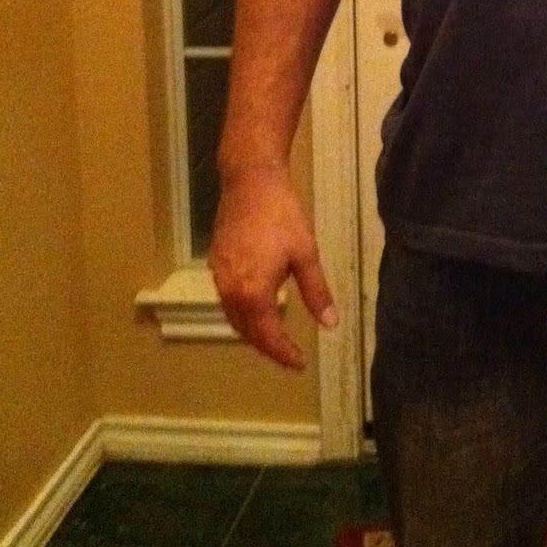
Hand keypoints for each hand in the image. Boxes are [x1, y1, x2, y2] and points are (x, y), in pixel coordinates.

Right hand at [208, 167, 337, 369]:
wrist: (250, 182)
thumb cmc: (282, 215)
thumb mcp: (306, 254)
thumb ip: (317, 292)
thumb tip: (330, 324)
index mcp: (253, 293)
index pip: (268, 337)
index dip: (284, 354)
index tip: (299, 365)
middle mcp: (230, 291)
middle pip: (247, 331)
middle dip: (268, 346)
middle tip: (289, 355)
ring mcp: (219, 278)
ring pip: (234, 317)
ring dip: (253, 331)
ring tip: (275, 337)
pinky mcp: (215, 264)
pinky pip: (227, 300)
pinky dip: (242, 313)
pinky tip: (258, 308)